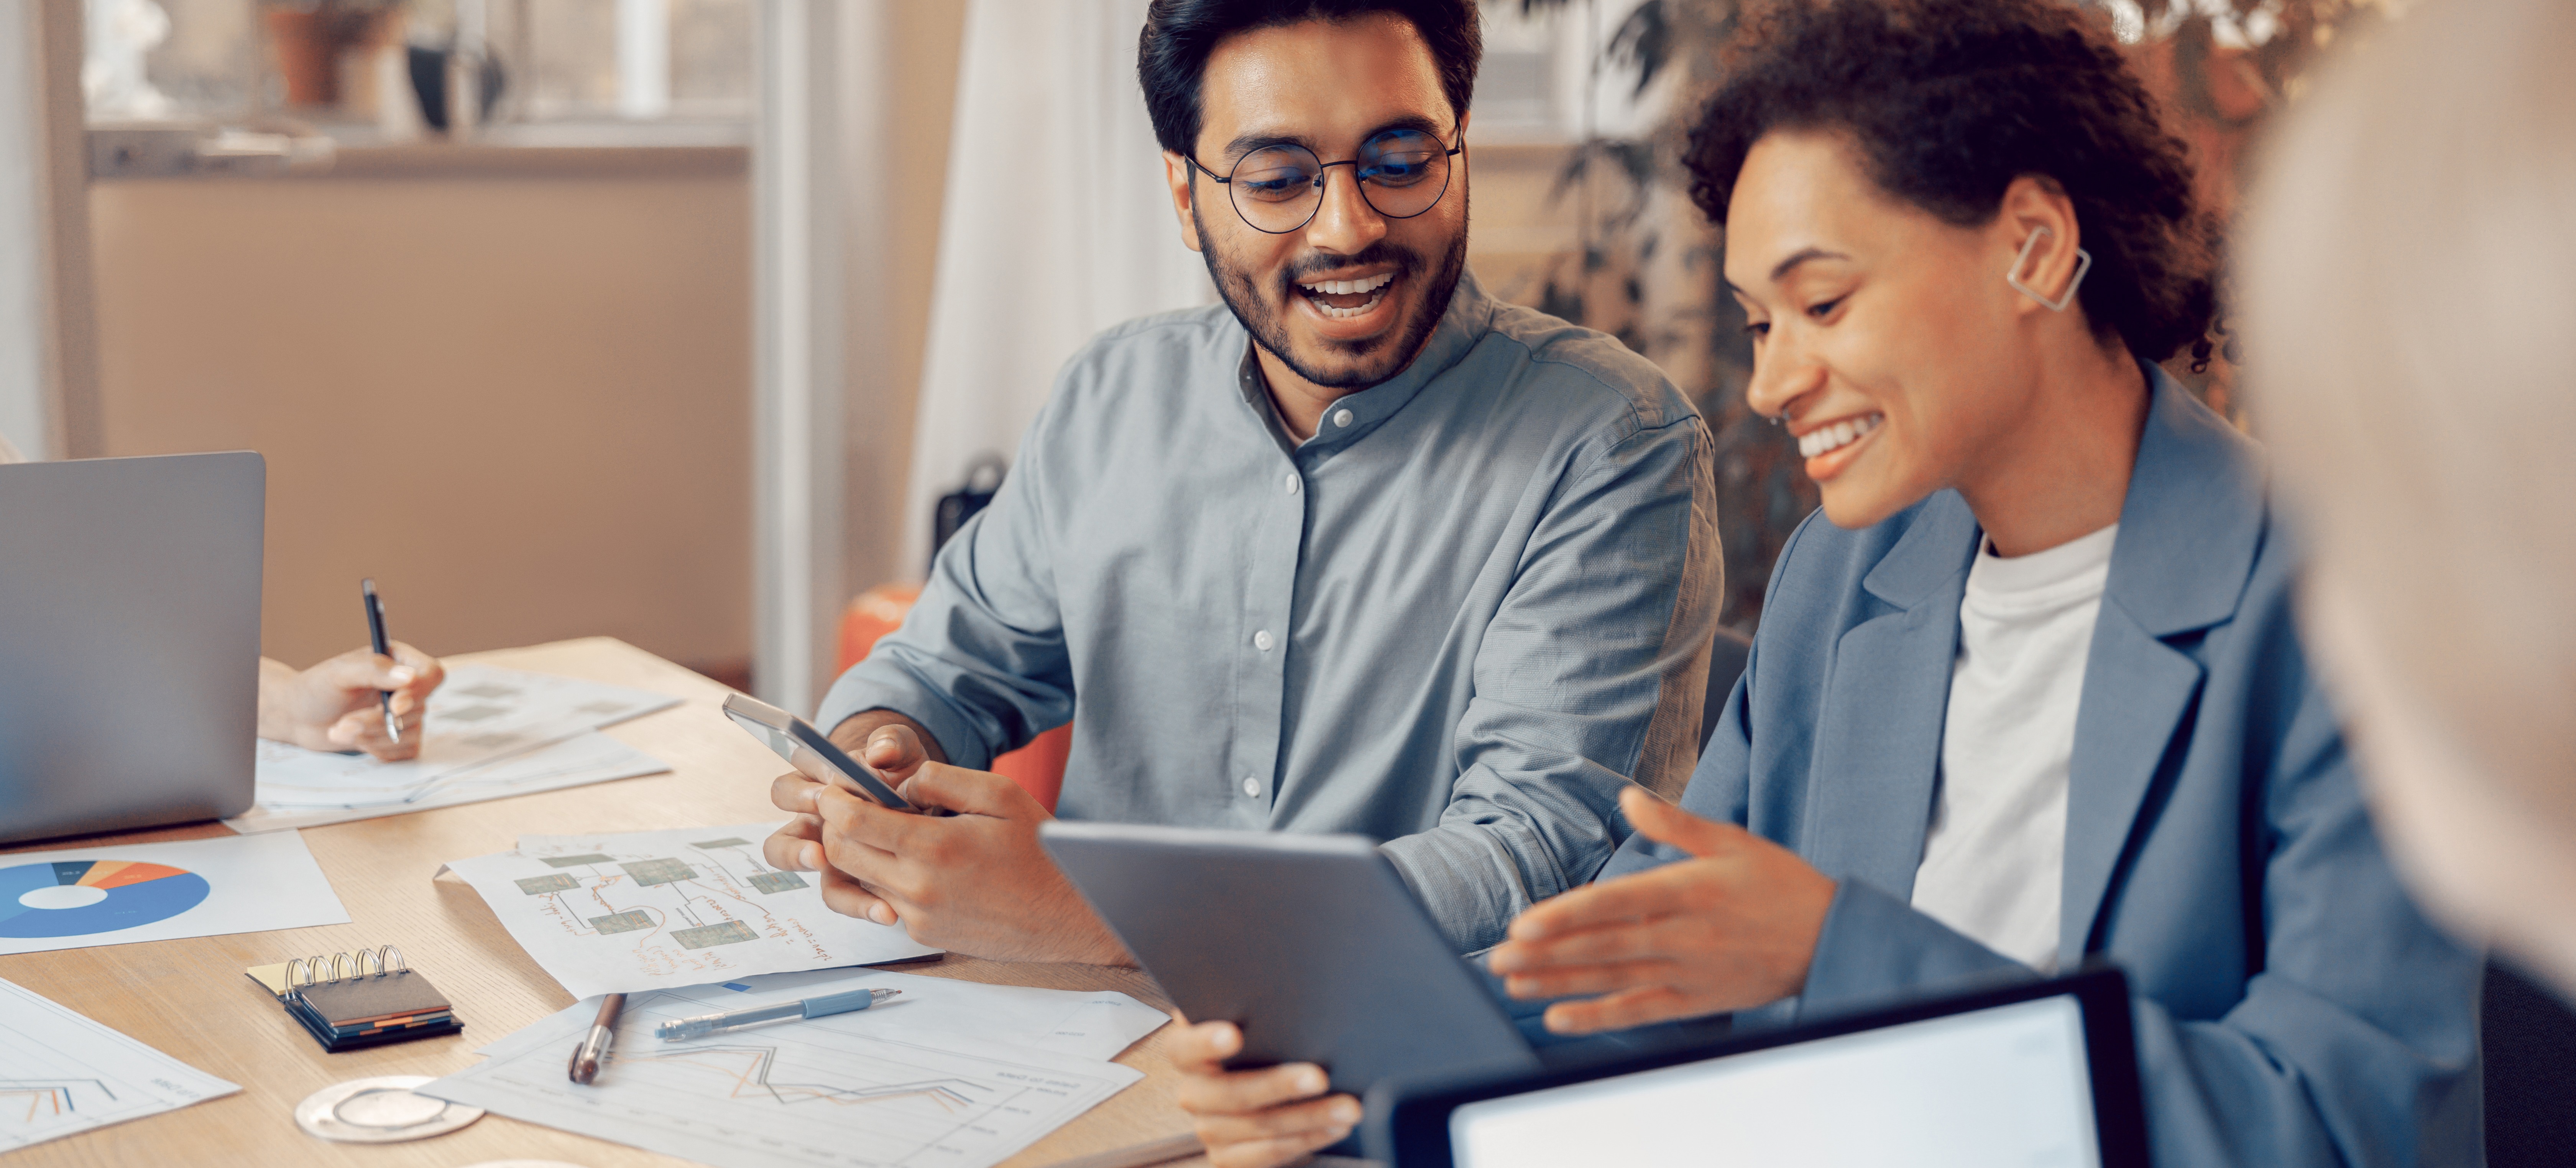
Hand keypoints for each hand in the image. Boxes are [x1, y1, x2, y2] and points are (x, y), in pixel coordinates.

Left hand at [254, 643, 444, 760]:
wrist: (298, 718)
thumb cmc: (315, 690)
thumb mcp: (339, 674)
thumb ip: (373, 670)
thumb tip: (409, 677)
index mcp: (398, 661)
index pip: (431, 674)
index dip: (418, 692)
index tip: (393, 706)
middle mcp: (406, 688)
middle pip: (417, 708)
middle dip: (377, 721)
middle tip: (344, 723)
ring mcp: (405, 715)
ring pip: (410, 733)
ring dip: (371, 736)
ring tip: (340, 730)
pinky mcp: (399, 739)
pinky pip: (406, 752)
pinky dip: (378, 750)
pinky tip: (355, 740)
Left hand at [764, 729, 1127, 964]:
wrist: (1069, 915)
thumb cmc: (1041, 850)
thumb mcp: (999, 795)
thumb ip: (943, 780)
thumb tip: (901, 784)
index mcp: (934, 848)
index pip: (851, 824)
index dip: (833, 801)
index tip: (832, 787)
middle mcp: (917, 888)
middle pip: (841, 855)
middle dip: (834, 827)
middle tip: (846, 806)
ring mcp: (918, 917)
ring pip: (858, 881)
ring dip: (860, 854)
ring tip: (887, 831)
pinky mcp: (924, 935)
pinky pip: (886, 902)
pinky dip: (888, 879)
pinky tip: (918, 862)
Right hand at [765, 716, 944, 921]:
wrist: (932, 807)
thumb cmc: (906, 775)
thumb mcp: (906, 753)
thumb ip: (893, 742)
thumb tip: (879, 753)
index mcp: (818, 782)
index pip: (790, 783)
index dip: (801, 789)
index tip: (823, 794)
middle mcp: (812, 818)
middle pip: (780, 829)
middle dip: (794, 840)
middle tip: (819, 847)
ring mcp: (825, 850)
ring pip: (793, 862)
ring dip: (803, 865)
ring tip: (826, 867)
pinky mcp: (848, 878)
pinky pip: (839, 895)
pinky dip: (859, 905)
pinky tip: (886, 911)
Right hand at [1171, 1020, 1359, 1167]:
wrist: (1265, 1088)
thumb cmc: (1264, 1042)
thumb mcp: (1254, 1020)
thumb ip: (1258, 1007)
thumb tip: (1294, 987)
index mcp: (1189, 1052)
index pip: (1184, 1048)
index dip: (1205, 1042)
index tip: (1234, 1034)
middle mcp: (1195, 1092)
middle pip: (1230, 1094)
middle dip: (1279, 1085)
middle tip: (1319, 1076)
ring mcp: (1210, 1129)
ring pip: (1258, 1127)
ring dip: (1309, 1117)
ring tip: (1346, 1106)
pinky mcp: (1229, 1158)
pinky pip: (1268, 1153)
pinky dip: (1307, 1139)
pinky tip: (1334, 1126)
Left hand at [1484, 786, 1836, 1033]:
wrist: (1832, 938)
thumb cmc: (1780, 884)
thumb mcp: (1733, 841)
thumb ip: (1675, 823)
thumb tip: (1628, 796)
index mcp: (1689, 890)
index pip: (1616, 904)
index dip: (1568, 916)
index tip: (1525, 922)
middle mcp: (1684, 935)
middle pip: (1604, 946)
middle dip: (1547, 953)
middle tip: (1497, 956)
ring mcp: (1689, 972)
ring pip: (1613, 980)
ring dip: (1560, 983)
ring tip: (1514, 982)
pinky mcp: (1696, 1001)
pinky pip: (1640, 1012)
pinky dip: (1599, 1018)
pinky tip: (1560, 1018)